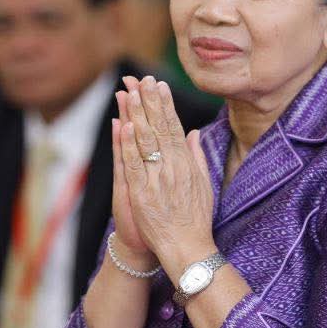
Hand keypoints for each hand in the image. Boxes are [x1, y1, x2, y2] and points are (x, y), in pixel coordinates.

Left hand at [117, 76, 215, 268]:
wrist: (187, 248)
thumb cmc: (196, 220)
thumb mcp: (204, 185)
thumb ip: (197, 157)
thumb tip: (194, 133)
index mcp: (187, 164)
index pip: (175, 127)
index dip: (166, 105)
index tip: (159, 85)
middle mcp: (173, 168)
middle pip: (159, 128)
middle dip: (150, 101)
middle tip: (141, 79)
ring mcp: (157, 180)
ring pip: (145, 141)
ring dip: (137, 115)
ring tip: (129, 93)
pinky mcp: (142, 193)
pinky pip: (133, 164)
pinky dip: (128, 144)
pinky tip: (123, 126)